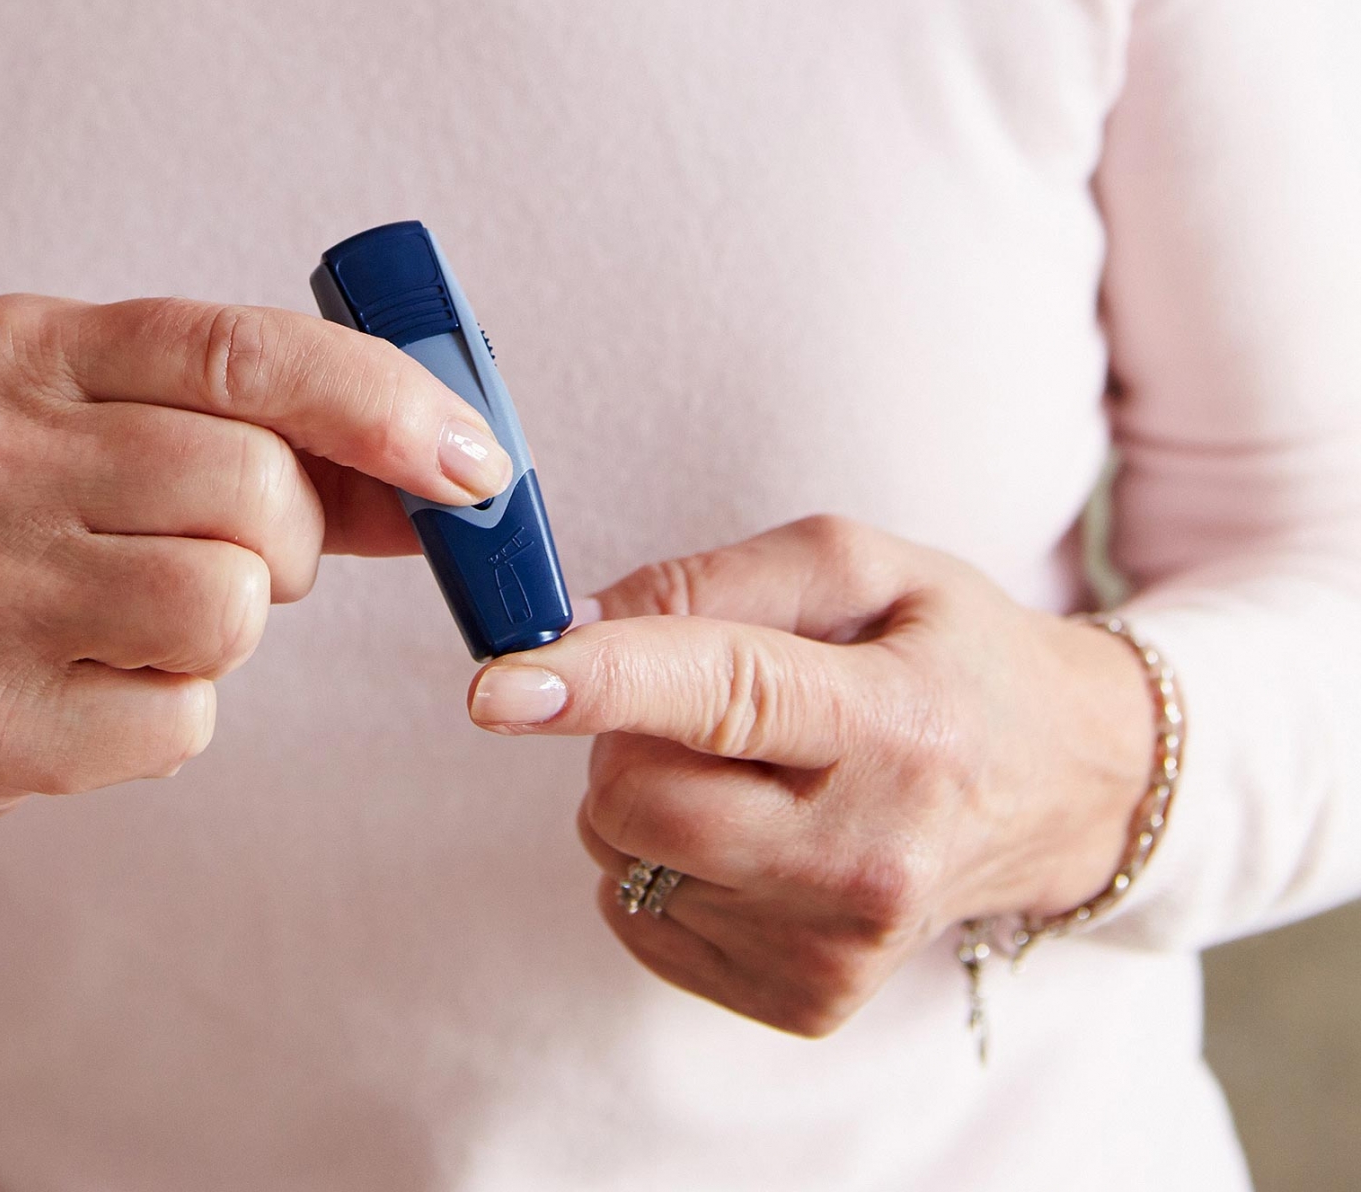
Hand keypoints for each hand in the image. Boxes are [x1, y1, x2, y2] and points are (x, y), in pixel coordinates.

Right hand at [0, 294, 508, 871]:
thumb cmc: (40, 510)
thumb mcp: (122, 421)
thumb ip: (278, 428)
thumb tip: (466, 468)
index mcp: (20, 345)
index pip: (237, 349)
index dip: (376, 400)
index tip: (473, 460)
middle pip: (252, 487)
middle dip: (294, 530)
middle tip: (249, 548)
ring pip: (230, 602)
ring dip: (241, 617)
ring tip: (162, 608)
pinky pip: (182, 717)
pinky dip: (181, 707)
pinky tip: (103, 678)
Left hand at [465, 516, 1153, 1036]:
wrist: (1066, 787)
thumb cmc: (950, 652)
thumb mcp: (860, 563)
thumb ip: (715, 581)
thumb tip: (578, 624)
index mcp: (892, 721)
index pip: (723, 700)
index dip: (600, 685)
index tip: (499, 682)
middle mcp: (869, 852)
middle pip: (643, 800)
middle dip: (621, 733)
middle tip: (694, 699)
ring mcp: (840, 946)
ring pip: (632, 861)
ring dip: (648, 797)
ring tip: (751, 764)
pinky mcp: (810, 1003)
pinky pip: (649, 923)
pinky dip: (667, 864)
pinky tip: (755, 829)